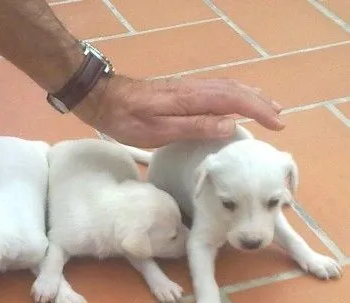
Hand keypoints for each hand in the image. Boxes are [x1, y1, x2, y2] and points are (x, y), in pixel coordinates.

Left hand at [74, 74, 283, 147]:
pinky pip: (217, 90)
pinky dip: (234, 95)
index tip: (277, 124)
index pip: (236, 101)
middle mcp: (196, 88)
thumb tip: (231, 125)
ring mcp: (189, 88)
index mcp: (194, 98)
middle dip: (261, 103)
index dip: (259, 111)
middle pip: (237, 90)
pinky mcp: (182, 91)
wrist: (106, 99)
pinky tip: (234, 104)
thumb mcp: (160, 130)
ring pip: (228, 88)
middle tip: (279, 117)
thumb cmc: (129, 120)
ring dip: (250, 97)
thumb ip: (195, 126)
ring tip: (267, 108)